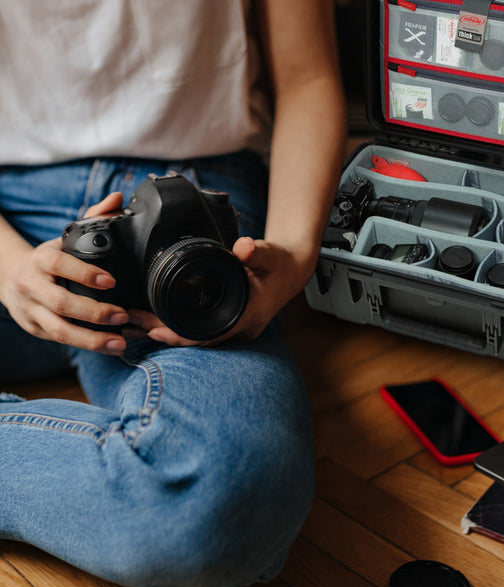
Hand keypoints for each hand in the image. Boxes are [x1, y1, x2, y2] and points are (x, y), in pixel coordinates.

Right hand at [0, 193, 129, 353]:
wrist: (10, 277)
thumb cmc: (49, 259)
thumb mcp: (65, 238)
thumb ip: (93, 218)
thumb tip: (117, 199)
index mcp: (41, 260)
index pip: (60, 266)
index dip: (85, 274)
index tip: (111, 281)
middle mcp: (31, 286)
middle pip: (61, 304)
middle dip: (94, 312)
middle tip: (123, 315)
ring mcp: (31, 311)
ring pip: (60, 330)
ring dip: (92, 339)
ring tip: (120, 342)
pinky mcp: (36, 329)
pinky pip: (61, 341)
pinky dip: (87, 345)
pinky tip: (110, 348)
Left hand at [124, 237, 311, 347]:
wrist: (292, 269)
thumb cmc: (280, 263)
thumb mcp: (270, 254)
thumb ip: (256, 251)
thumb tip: (243, 247)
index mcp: (248, 316)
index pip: (208, 335)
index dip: (179, 336)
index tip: (152, 330)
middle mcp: (239, 327)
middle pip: (194, 340)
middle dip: (161, 333)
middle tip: (128, 323)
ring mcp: (234, 327)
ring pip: (195, 337)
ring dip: (165, 331)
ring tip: (130, 324)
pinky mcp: (227, 322)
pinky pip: (199, 330)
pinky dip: (176, 327)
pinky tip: (152, 320)